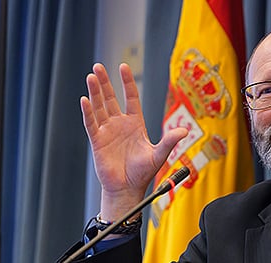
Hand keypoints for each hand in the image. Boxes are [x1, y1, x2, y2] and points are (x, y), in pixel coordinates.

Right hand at [81, 63, 186, 220]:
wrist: (128, 188)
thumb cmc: (143, 173)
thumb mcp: (159, 154)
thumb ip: (170, 141)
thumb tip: (185, 131)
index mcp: (135, 124)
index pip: (130, 97)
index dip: (126, 82)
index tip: (123, 66)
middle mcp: (119, 124)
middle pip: (110, 98)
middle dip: (105, 83)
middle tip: (98, 66)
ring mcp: (107, 132)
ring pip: (99, 107)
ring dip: (95, 92)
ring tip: (91, 76)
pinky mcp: (98, 141)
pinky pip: (91, 123)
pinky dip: (88, 112)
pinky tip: (85, 99)